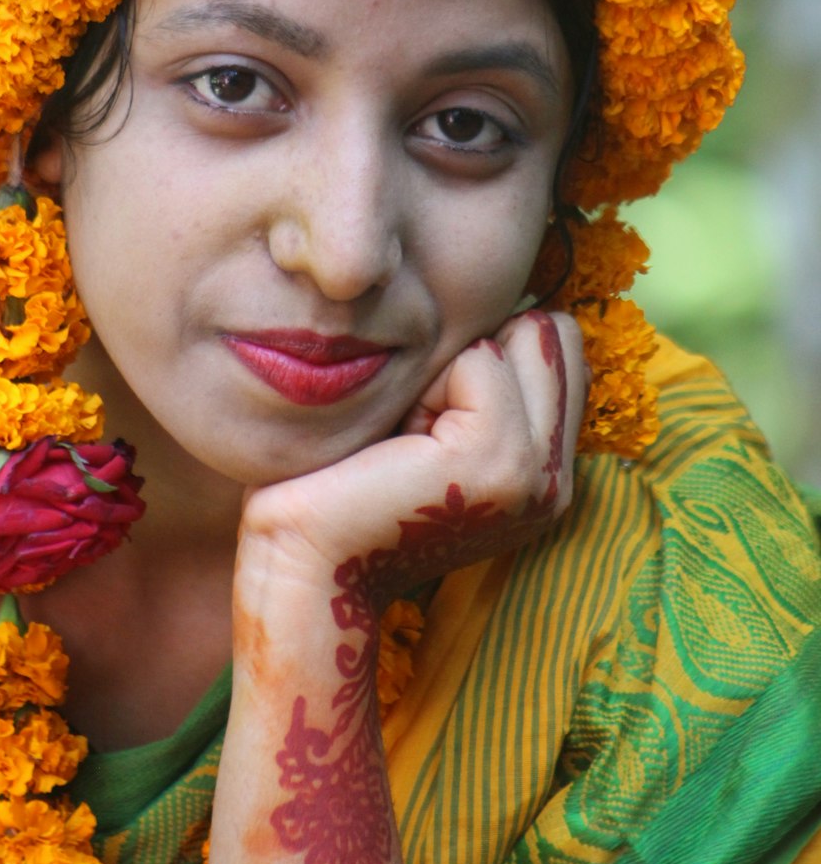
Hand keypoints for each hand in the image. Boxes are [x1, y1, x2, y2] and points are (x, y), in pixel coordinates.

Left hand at [239, 309, 586, 596]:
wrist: (305, 564)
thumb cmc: (345, 486)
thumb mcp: (430, 426)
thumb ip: (483, 382)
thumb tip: (512, 299)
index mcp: (550, 474)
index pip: (559, 343)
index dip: (487, 354)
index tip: (429, 420)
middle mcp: (559, 480)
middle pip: (551, 331)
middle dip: (477, 354)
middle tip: (417, 428)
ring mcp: (537, 475)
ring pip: (520, 336)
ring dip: (449, 371)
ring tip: (406, 439)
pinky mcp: (499, 460)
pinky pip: (481, 359)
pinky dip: (429, 384)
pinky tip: (397, 446)